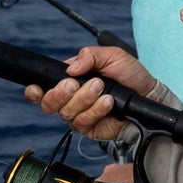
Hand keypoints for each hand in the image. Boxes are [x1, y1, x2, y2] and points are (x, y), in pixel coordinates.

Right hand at [24, 44, 156, 143]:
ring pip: (66, 113)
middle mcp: (71, 99)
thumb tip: (70, 67)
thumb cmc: (129, 74)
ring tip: (102, 89)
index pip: (43, 88)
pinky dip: (95, 110)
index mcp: (70, 79)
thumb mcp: (112, 55)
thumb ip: (89, 55)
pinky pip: (82, 122)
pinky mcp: (90, 128)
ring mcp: (79, 114)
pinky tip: (107, 102)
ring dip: (84, 99)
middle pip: (49, 103)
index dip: (35, 91)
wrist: (147, 95)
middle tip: (77, 84)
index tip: (36, 88)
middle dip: (60, 93)